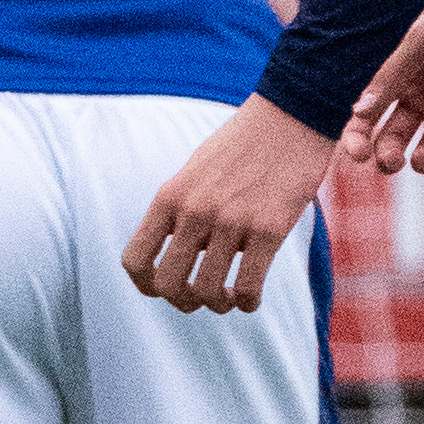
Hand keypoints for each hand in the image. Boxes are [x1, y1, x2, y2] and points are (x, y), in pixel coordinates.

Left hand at [122, 94, 334, 312]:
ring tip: (227, 299)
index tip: (161, 290)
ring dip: (217, 305)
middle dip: (182, 302)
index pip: (135, 259)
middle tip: (198, 301)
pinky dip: (247, 303)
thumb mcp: (194, 173)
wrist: (288, 118)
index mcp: (168, 197)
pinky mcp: (270, 229)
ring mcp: (231, 221)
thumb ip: (181, 210)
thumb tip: (176, 255)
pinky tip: (250, 299)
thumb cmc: (241, 147)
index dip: (144, 285)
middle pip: (168, 284)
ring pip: (208, 291)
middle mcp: (194, 211)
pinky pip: (247, 287)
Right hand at [345, 0, 423, 175]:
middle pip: (395, 138)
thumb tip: (358, 112)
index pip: (368, 116)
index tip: (356, 154)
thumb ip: (389, 77)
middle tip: (389, 163)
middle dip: (387, 155)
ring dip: (423, 162)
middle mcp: (422, 100)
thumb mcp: (419, 45)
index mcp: (399, 82)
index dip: (357, 137)